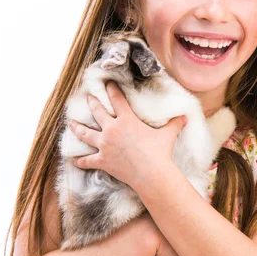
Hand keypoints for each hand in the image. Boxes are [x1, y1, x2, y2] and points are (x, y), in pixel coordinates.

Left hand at [69, 81, 186, 188]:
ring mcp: (104, 145)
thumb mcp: (168, 135)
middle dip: (92, 103)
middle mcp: (112, 129)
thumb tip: (185, 117)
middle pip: (98, 112)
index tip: (108, 83)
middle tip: (88, 97)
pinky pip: (87, 160)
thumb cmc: (159, 152)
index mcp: (127, 120)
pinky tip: (73, 159)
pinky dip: (80, 160)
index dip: (112, 90)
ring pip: (86, 133)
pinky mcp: (102, 160)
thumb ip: (174, 124)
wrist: (151, 172)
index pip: (117, 100)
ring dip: (77, 128)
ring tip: (71, 124)